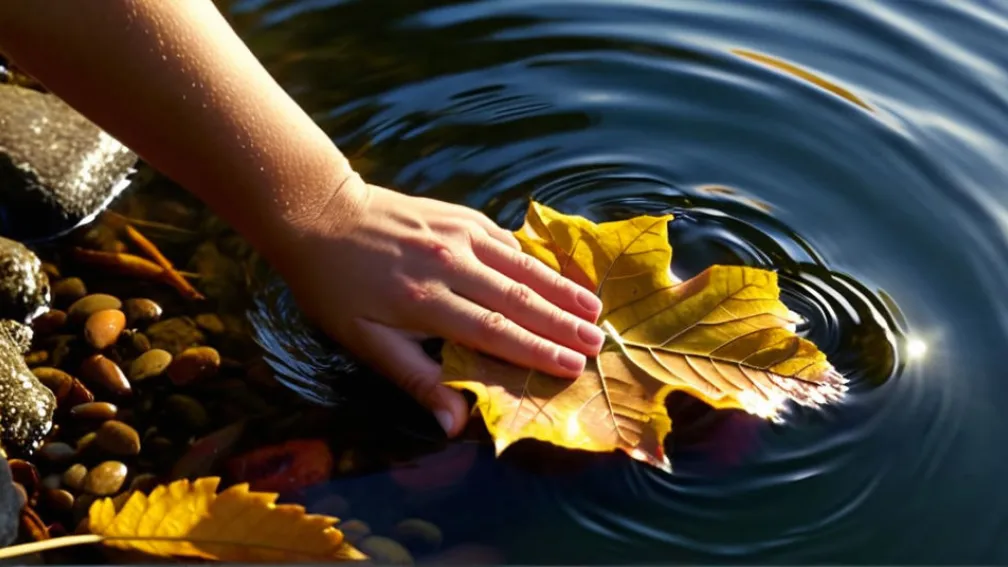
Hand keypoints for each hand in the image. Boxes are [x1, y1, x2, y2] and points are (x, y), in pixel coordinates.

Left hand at [280, 178, 604, 435]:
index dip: (537, 352)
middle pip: (519, 299)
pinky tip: (556, 277)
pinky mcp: (459, 215)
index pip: (494, 332)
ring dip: (561, 289)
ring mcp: (458, 234)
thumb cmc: (337, 288)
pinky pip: (507, 241)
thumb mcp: (364, 341)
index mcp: (424, 300)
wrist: (320, 214)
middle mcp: (449, 263)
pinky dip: (534, 262)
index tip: (572, 368)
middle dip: (563, 324)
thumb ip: (415, 378)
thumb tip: (455, 423)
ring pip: (522, 266)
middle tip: (599, 344)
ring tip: (594, 310)